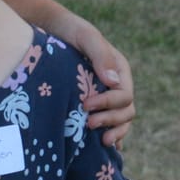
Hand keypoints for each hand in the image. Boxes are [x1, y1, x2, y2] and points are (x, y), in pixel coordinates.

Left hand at [60, 17, 133, 149]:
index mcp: (119, 71)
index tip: (86, 106)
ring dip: (115, 132)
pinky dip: (111, 135)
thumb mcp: (86, 37)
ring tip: (102, 141)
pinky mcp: (95, 104)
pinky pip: (110, 123)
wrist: (54, 30)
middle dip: (111, 121)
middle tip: (89, 124)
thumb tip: (112, 82)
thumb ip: (101, 55)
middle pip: (126, 111)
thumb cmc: (71, 31)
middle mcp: (116, 85)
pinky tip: (104, 148)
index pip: (124, 96)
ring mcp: (107, 96)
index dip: (108, 104)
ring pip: (121, 121)